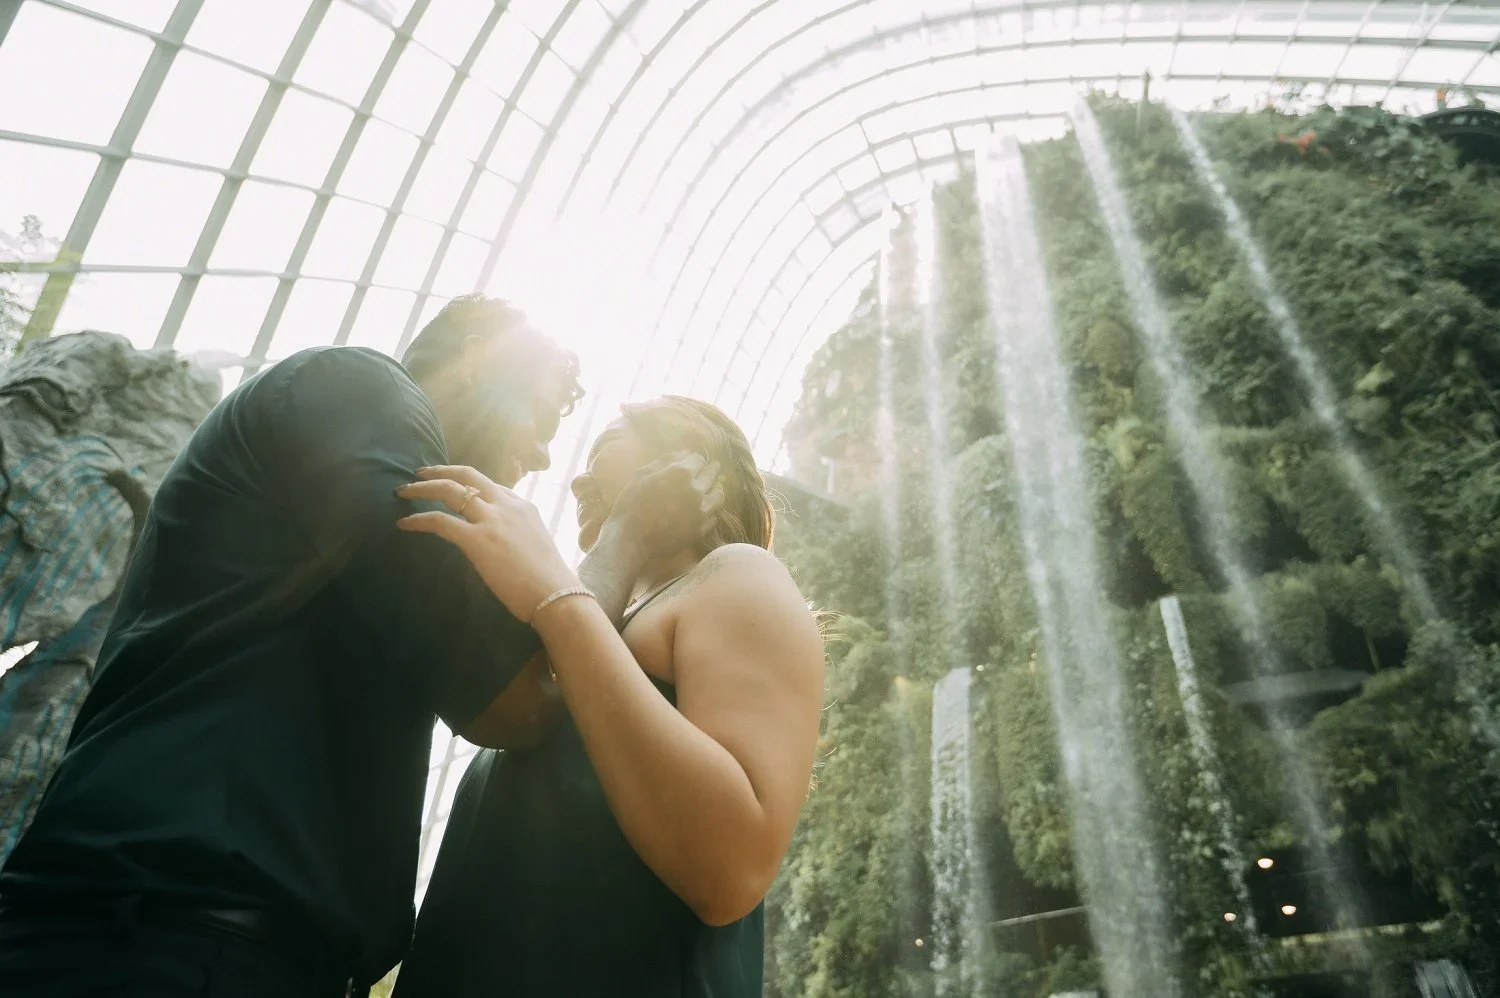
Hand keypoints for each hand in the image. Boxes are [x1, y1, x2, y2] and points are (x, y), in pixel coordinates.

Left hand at [397, 465, 580, 623]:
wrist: (557, 596)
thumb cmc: (549, 582)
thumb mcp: (535, 546)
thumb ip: (516, 536)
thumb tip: (500, 546)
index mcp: (523, 507)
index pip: (490, 485)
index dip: (466, 483)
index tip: (450, 485)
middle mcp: (507, 506)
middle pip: (467, 475)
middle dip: (439, 471)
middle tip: (420, 473)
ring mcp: (492, 520)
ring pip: (449, 490)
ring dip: (422, 488)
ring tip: (403, 492)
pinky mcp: (477, 540)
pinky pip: (439, 521)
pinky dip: (418, 519)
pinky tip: (404, 523)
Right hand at [606, 451, 725, 555]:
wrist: (630, 538)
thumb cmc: (631, 503)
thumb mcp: (643, 474)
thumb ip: (666, 460)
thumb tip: (685, 453)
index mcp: (682, 473)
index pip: (699, 459)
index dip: (695, 460)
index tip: (694, 462)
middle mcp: (696, 490)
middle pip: (712, 475)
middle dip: (710, 470)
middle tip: (711, 469)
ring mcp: (701, 512)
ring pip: (719, 496)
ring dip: (716, 489)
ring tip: (713, 488)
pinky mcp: (700, 530)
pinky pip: (714, 516)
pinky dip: (711, 510)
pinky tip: (705, 509)